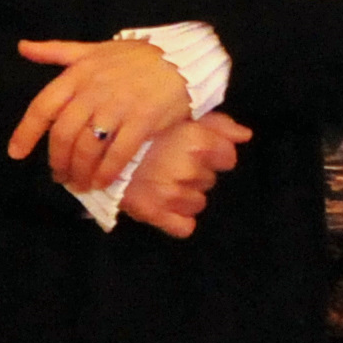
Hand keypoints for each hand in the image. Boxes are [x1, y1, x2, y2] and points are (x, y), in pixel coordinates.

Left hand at [12, 38, 198, 188]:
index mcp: (79, 73)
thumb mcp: (94, 49)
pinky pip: (117, 154)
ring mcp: (118, 106)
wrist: (182, 59)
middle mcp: (94, 90)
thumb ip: (57, 52)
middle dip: (58, 161)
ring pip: (87, 148)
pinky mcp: (142, 121)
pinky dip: (106, 173)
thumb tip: (23, 48)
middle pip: (63, 135)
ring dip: (80, 172)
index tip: (16, 153)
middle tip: (60, 176)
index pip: (43, 106)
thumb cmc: (136, 57)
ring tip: (80, 183)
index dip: (26, 132)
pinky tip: (102, 182)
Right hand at [116, 113, 251, 236]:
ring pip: (197, 202)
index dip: (213, 155)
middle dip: (194, 173)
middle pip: (209, 180)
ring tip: (161, 181)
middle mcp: (188, 168)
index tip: (194, 151)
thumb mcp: (180, 115)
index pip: (227, 158)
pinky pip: (184, 227)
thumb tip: (245, 135)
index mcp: (196, 141)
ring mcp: (172, 194)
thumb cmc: (141, 128)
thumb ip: (218, 125)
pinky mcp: (156, 214)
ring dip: (184, 195)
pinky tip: (162, 204)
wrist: (97, 146)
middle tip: (168, 163)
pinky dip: (176, 219)